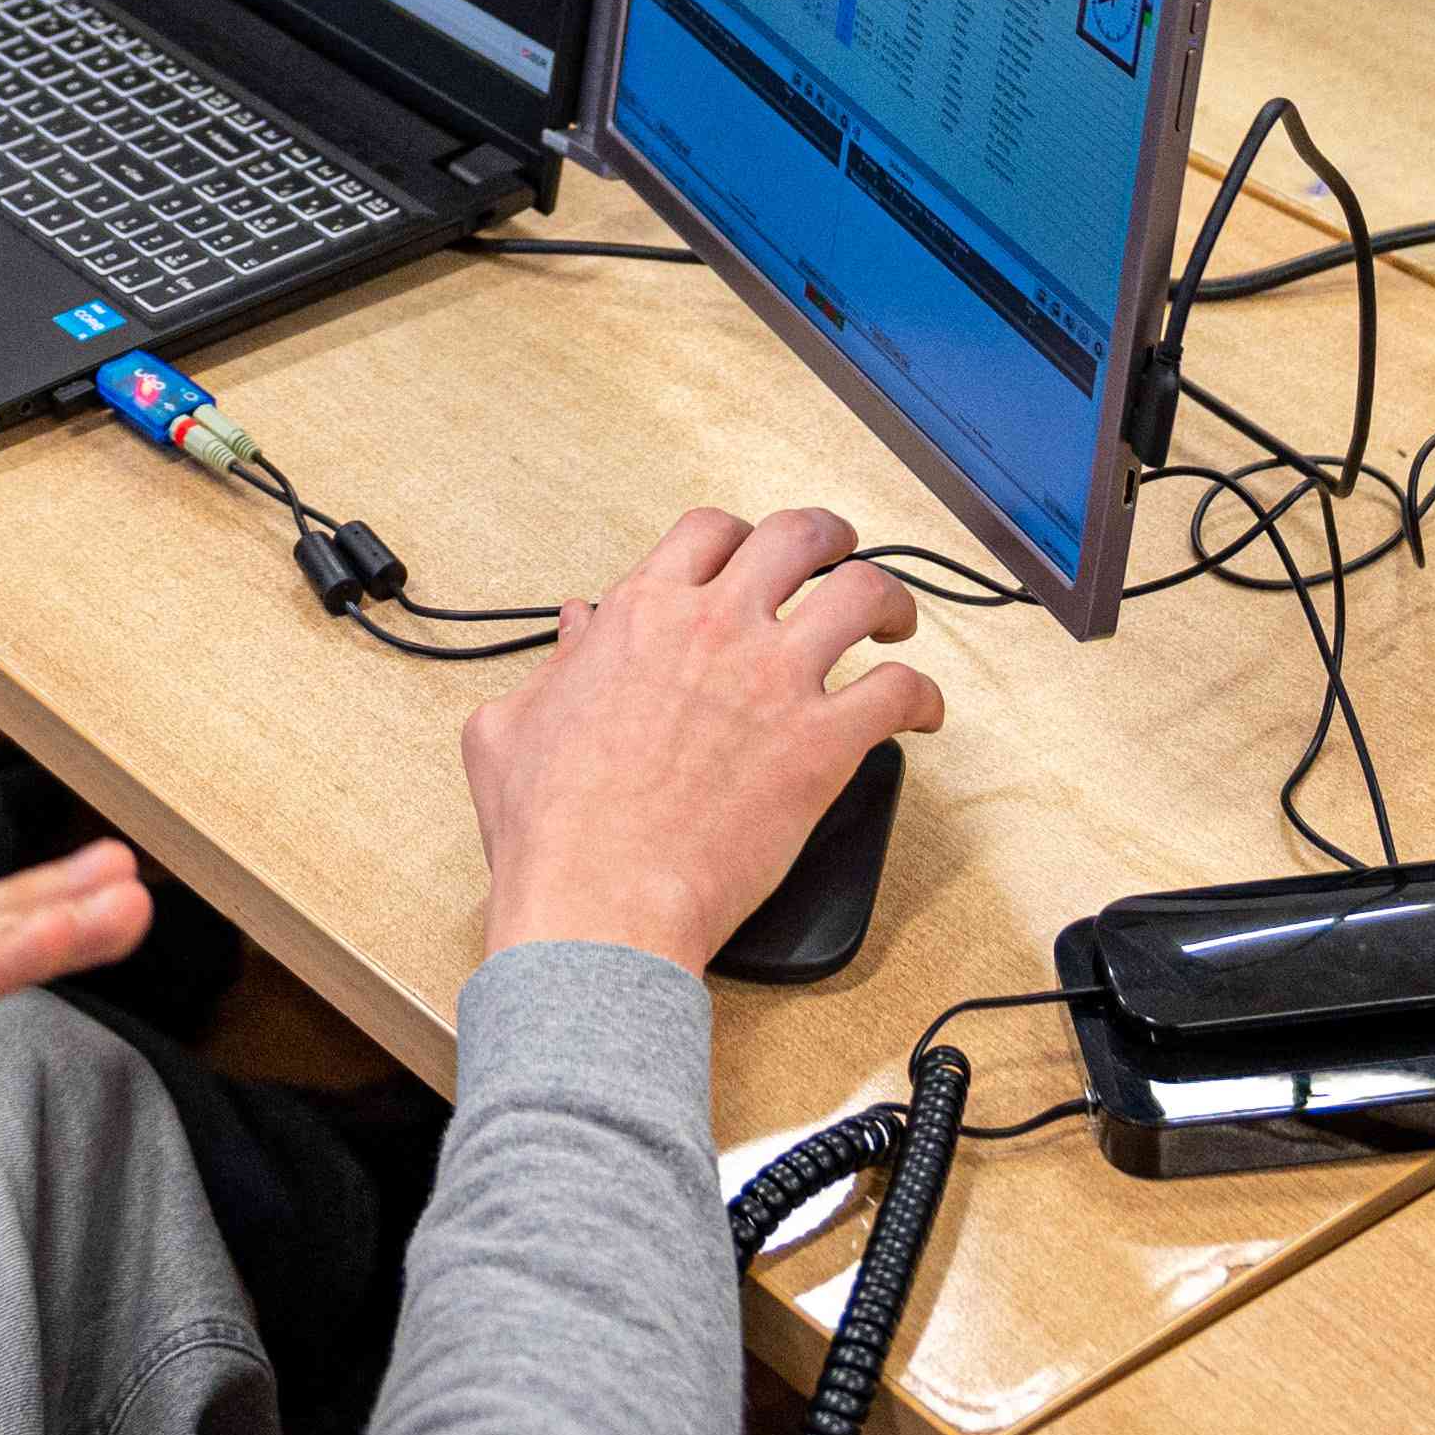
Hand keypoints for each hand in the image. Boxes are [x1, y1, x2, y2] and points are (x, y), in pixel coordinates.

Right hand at [464, 508, 935, 966]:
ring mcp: (776, 680)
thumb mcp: (512, 725)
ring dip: (887, 602)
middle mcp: (717, 626)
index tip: (750, 560)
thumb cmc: (551, 829)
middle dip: (830, 540)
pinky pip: (898, 693)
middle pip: (799, 537)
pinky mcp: (822, 744)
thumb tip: (577, 628)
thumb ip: (552, 666)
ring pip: (862, 595)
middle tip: (840, 560)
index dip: (739, 538)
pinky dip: (922, 696)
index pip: (709, 532)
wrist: (600, 902)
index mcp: (644, 613)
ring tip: (893, 624)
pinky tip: (921, 713)